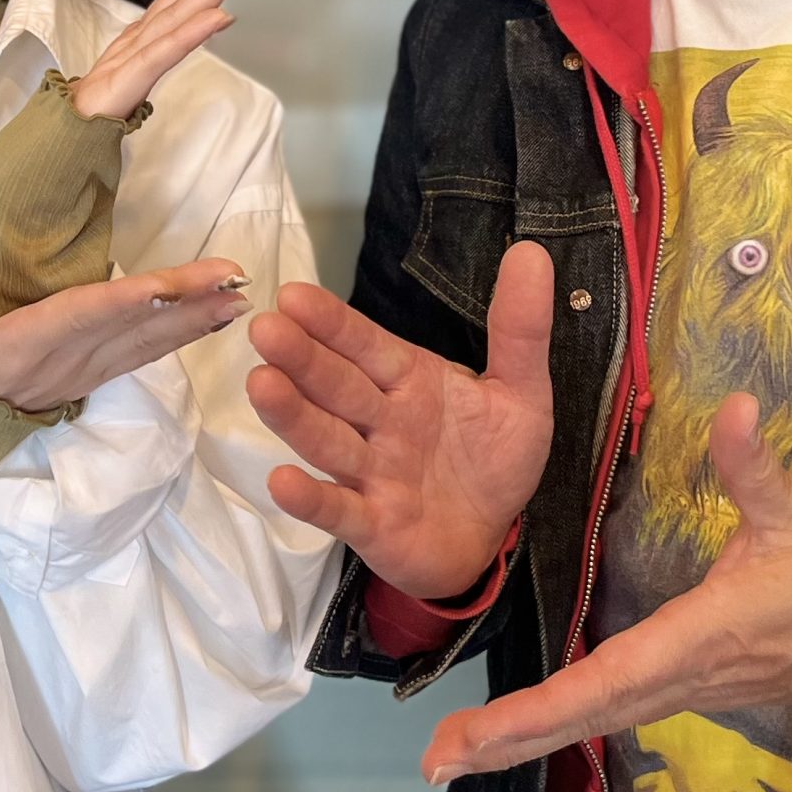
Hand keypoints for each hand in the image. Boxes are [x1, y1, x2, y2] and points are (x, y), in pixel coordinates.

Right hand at [0, 257, 250, 412]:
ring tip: (236, 299)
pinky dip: (171, 338)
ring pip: (139, 347)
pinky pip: (133, 358)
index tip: (172, 285)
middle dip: (182, 305)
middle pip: (126, 331)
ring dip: (189, 323)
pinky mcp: (76, 383)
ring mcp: (70, 378)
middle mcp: (55, 366)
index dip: (127, 301)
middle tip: (236, 281)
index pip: (80, 318)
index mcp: (16, 350)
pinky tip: (202, 322)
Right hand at [70, 0, 274, 121]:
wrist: (70, 126)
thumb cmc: (110, 93)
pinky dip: (193, 32)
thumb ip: (178, 39)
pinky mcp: (133, 75)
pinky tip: (218, 15)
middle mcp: (149, 29)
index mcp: (155, 26)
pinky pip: (167, 51)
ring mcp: (140, 49)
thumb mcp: (149, 62)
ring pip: (184, 9)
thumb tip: (218, 15)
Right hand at [245, 241, 554, 598]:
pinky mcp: (371, 525)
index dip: (332, 322)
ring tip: (261, 384)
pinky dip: (311, 498)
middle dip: (301, 358)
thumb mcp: (522, 391)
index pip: (365, 345)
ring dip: (293, 415)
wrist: (493, 539)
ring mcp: (370, 474)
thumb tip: (530, 252)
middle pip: (336, 386)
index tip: (293, 294)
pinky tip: (282, 480)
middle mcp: (380, 422)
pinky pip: (337, 510)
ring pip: (327, 439)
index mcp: (409, 381)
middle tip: (265, 328)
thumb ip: (520, 328)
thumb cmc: (493, 458)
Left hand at [418, 392, 791, 782]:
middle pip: (586, 716)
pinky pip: (621, 707)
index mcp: (699, 637)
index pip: (602, 680)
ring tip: (465, 746)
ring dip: (533, 732)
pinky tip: (536, 719)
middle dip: (510, 738)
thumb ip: (756, 464)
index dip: (535, 710)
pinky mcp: (697, 683)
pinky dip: (571, 718)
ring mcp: (691, 687)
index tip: (473, 736)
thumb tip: (737, 407)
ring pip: (601, 717)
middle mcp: (685, 675)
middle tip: (438, 759)